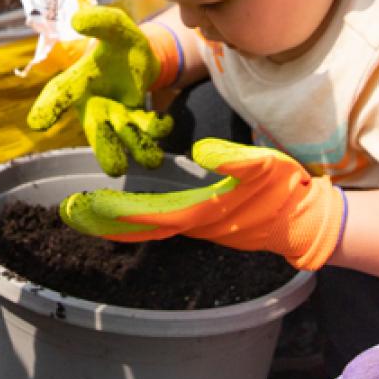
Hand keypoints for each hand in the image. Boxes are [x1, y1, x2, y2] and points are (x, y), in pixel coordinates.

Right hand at [27, 6, 172, 175]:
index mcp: (79, 83)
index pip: (60, 94)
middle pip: (96, 135)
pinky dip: (159, 131)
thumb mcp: (114, 25)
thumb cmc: (120, 41)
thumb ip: (100, 21)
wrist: (142, 56)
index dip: (48, 107)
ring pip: (125, 144)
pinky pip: (149, 135)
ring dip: (140, 150)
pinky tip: (164, 121)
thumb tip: (78, 21)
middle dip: (106, 152)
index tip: (38, 123)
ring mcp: (117, 119)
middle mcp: (95, 107)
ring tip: (151, 157)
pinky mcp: (139, 123)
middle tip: (115, 167)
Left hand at [59, 136, 344, 269]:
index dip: (114, 212)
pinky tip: (133, 214)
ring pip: (152, 226)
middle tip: (69, 213)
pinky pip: (166, 223)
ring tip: (90, 212)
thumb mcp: (265, 165)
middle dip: (106, 220)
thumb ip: (235, 158)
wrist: (308, 220)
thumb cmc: (286, 191)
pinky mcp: (210, 222)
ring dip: (121, 221)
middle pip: (142, 226)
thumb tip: (202, 151)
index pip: (148, 215)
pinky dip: (142, 220)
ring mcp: (203, 226)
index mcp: (202, 212)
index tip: (82, 207)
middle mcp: (196, 225)